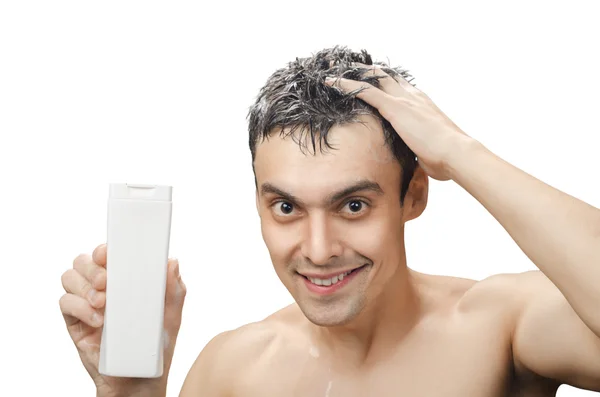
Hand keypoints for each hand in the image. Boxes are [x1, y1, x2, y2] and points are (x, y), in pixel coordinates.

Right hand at [59, 243, 185, 396]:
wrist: (139, 376)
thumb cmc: (156, 342)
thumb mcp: (171, 314)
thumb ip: (173, 288)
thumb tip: (172, 262)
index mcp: (123, 278)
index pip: (106, 253)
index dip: (103, 249)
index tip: (108, 255)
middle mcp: (101, 286)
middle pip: (83, 261)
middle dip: (92, 268)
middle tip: (107, 283)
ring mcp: (86, 303)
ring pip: (70, 277)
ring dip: (84, 286)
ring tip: (103, 303)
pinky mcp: (75, 321)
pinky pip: (65, 303)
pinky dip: (79, 308)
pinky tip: (98, 320)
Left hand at [325, 64, 473, 180]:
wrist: (455, 153)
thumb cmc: (446, 158)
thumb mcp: (429, 152)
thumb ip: (419, 150)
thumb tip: (417, 162)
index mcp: (421, 104)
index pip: (400, 86)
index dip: (385, 82)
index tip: (372, 81)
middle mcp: (412, 96)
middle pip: (385, 76)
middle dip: (366, 72)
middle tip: (349, 68)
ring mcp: (403, 99)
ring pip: (373, 78)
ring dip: (353, 73)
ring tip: (335, 70)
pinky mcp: (394, 107)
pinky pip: (365, 91)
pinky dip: (347, 85)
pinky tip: (332, 82)